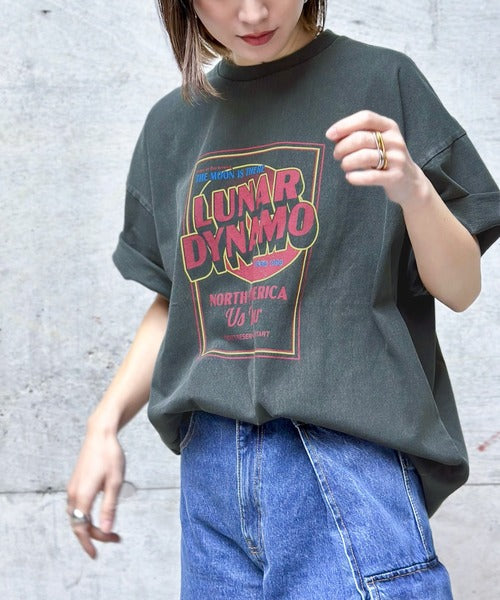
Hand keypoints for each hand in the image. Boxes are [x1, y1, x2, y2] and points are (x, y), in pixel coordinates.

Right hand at [66, 430, 124, 557]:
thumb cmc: (110, 456)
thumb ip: (109, 508)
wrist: (101, 434)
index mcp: (82, 495)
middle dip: (94, 536)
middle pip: (78, 524)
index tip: (96, 554)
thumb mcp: (115, 483)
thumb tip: (106, 529)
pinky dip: (86, 516)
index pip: (81, 528)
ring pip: (77, 516)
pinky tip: (99, 515)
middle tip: (115, 538)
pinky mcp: (75, 483)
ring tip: (109, 530)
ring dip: (90, 526)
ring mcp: (73, 488)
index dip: (88, 543)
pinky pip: (77, 507)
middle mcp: (73, 494)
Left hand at [326, 110, 428, 208]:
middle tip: (336, 155)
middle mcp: (395, 140)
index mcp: (389, 127)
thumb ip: (359, 135)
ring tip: (344, 166)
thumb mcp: (378, 141)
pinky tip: (350, 177)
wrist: (410, 182)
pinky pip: (370, 176)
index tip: (329, 135)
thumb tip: (334, 135)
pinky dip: (355, 177)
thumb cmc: (387, 159)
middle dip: (342, 147)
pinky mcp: (395, 177)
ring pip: (363, 157)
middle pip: (361, 138)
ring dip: (347, 162)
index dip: (345, 125)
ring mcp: (397, 159)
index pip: (365, 118)